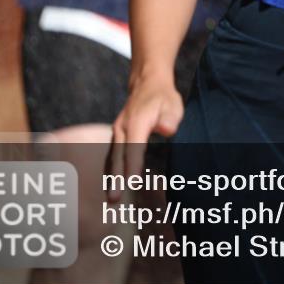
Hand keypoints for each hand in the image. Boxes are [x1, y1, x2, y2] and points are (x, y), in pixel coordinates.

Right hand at [106, 71, 181, 201]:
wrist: (147, 83)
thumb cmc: (163, 97)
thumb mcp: (173, 104)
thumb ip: (170, 117)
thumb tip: (166, 129)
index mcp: (136, 122)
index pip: (134, 148)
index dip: (133, 166)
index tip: (131, 183)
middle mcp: (122, 128)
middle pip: (117, 157)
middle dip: (115, 179)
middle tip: (114, 200)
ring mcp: (117, 132)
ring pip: (111, 158)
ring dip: (110, 178)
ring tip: (111, 200)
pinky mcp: (117, 137)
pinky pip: (113, 155)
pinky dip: (111, 171)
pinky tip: (113, 186)